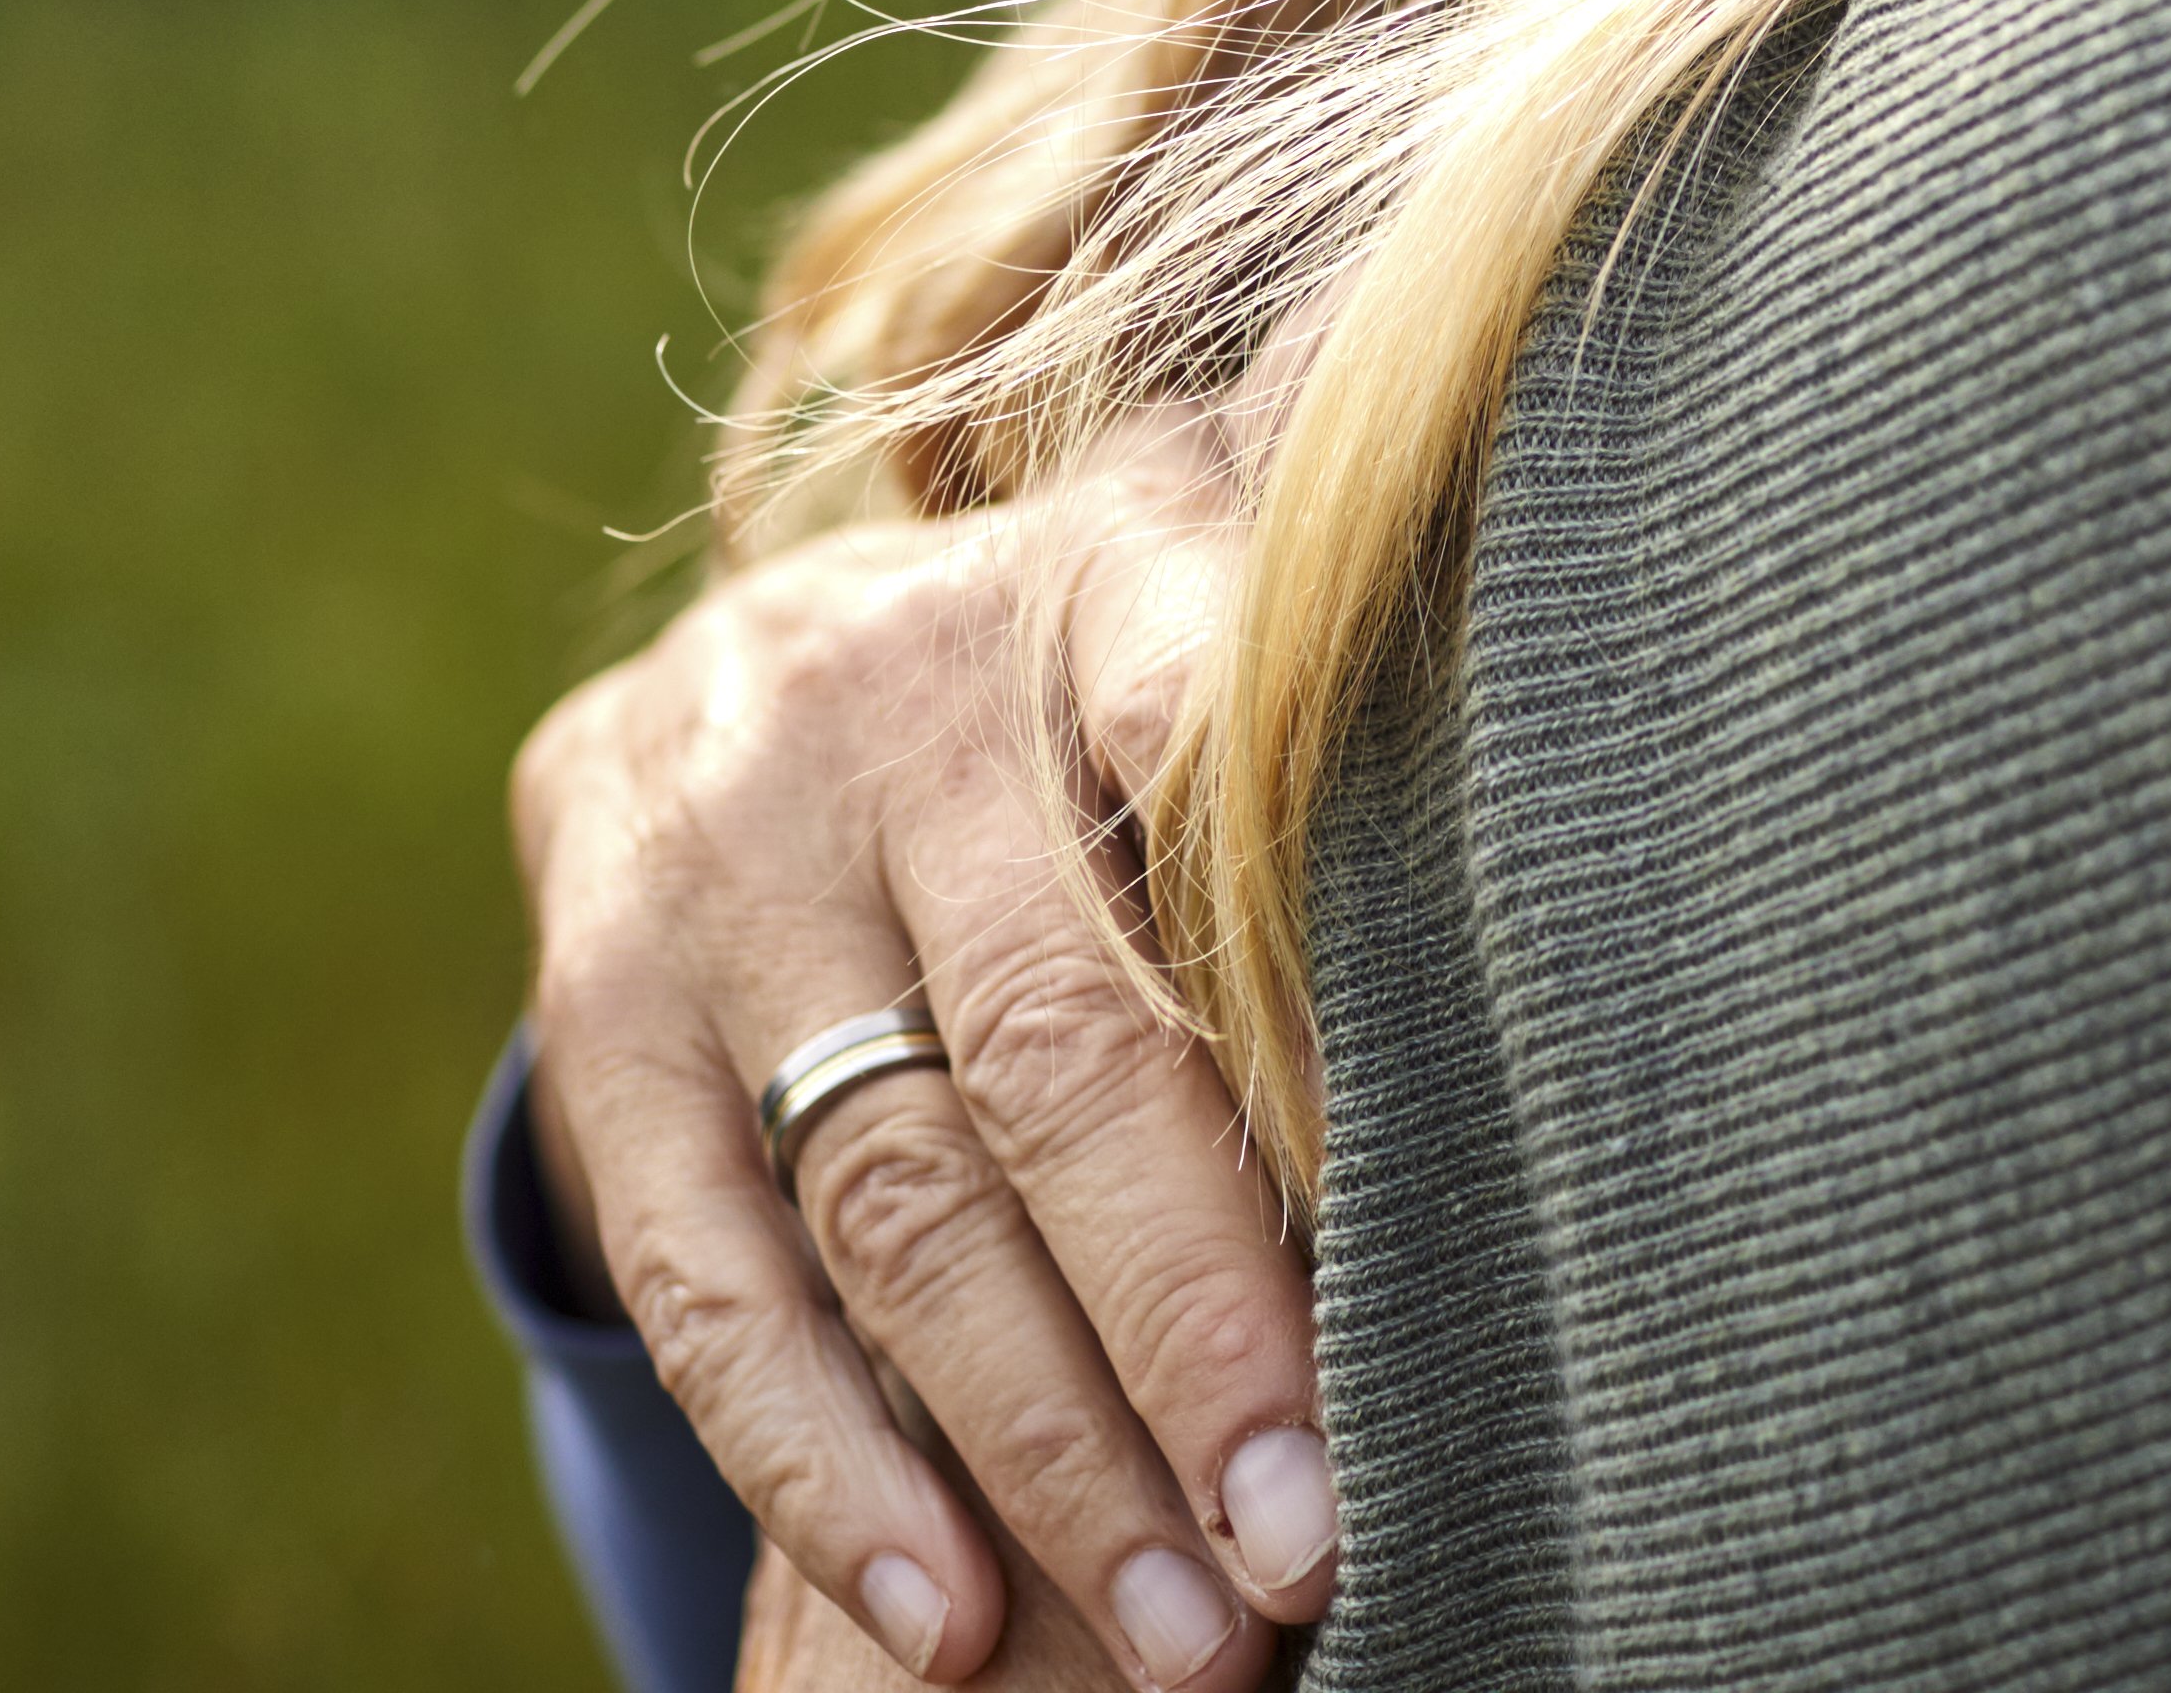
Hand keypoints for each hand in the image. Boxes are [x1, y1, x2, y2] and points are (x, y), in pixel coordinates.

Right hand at [514, 409, 1329, 1684]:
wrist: (753, 665)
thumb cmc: (1080, 695)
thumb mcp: (1208, 611)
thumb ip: (1346, 720)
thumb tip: (1574, 898)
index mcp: (1085, 581)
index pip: (1201, 723)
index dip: (1306, 948)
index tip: (1417, 1157)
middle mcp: (882, 704)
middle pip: (1056, 1049)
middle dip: (1194, 1320)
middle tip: (1310, 1536)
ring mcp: (714, 862)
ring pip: (891, 1192)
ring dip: (1040, 1443)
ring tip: (1181, 1624)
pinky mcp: (596, 1009)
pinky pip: (707, 1273)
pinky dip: (825, 1465)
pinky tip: (944, 1609)